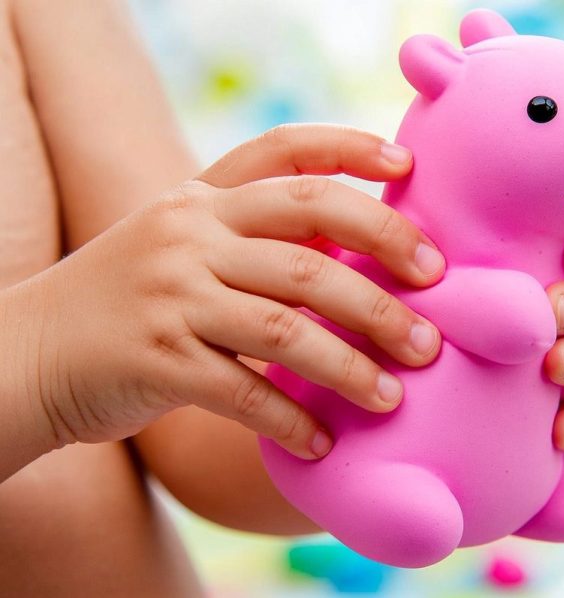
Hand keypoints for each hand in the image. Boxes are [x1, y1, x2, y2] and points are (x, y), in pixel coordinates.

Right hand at [14, 125, 443, 461]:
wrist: (29, 352)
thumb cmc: (132, 300)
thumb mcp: (183, 246)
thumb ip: (254, 240)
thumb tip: (357, 256)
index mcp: (201, 199)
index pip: (284, 155)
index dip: (349, 150)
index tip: (408, 171)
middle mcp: (189, 234)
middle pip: (309, 243)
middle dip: (382, 280)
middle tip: (429, 325)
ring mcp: (170, 294)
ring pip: (285, 325)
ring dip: (350, 365)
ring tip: (394, 396)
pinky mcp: (155, 359)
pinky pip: (242, 391)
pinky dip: (290, 420)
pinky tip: (322, 442)